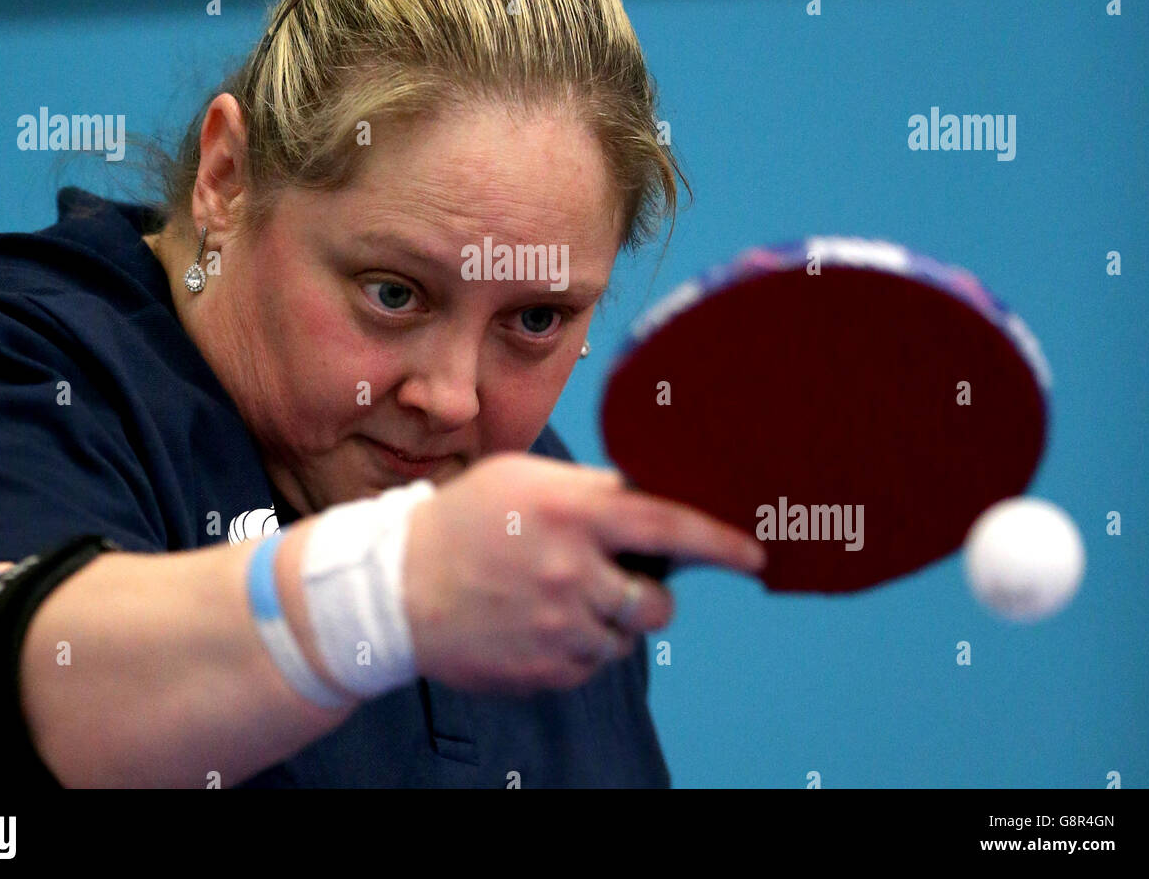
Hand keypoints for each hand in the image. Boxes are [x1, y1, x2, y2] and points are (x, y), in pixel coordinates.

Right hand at [401, 451, 764, 695]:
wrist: (395, 588)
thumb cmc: (462, 521)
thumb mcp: (522, 478)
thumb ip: (589, 489)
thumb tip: (647, 499)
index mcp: (572, 512)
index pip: (669, 526)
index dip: (721, 542)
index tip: (754, 555)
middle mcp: (573, 571)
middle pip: (658, 600)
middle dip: (648, 593)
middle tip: (615, 579)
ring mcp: (560, 627)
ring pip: (627, 635)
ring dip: (609, 619)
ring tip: (559, 597)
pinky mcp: (547, 670)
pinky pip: (593, 663)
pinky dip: (580, 646)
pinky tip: (538, 622)